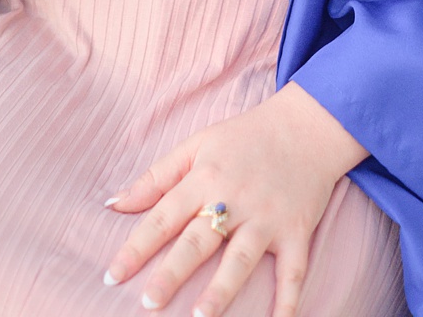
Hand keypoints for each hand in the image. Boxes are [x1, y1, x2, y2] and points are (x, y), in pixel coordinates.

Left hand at [103, 85, 369, 316]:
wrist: (310, 124)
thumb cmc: (247, 136)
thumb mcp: (198, 144)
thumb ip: (156, 176)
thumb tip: (113, 204)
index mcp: (206, 178)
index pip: (165, 216)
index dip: (136, 247)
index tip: (111, 276)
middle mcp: (235, 200)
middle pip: (199, 241)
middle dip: (173, 272)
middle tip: (149, 303)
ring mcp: (268, 217)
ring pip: (241, 258)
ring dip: (222, 288)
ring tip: (201, 315)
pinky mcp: (297, 229)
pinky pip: (293, 268)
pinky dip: (289, 297)